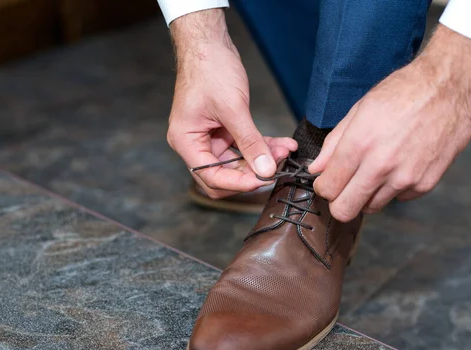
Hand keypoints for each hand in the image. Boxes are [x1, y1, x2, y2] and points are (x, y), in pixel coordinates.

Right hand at [167, 9, 296, 198]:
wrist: (209, 45)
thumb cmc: (210, 70)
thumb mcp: (233, 108)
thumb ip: (250, 142)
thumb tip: (265, 170)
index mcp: (186, 142)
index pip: (211, 177)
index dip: (239, 182)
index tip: (264, 179)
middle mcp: (194, 144)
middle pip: (224, 175)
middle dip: (252, 172)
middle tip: (277, 165)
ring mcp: (208, 138)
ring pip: (237, 162)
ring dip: (261, 159)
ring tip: (284, 151)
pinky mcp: (222, 130)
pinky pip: (242, 146)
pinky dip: (261, 146)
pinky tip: (281, 144)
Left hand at [309, 25, 470, 221]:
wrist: (450, 87)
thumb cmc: (402, 92)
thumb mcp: (359, 110)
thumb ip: (334, 144)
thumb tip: (316, 169)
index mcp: (359, 144)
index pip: (327, 189)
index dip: (323, 186)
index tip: (328, 179)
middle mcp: (381, 166)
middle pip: (345, 210)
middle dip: (338, 201)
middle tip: (343, 187)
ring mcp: (405, 178)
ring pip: (371, 207)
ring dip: (367, 194)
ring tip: (375, 169)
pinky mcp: (425, 183)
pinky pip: (398, 199)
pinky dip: (393, 188)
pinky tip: (399, 165)